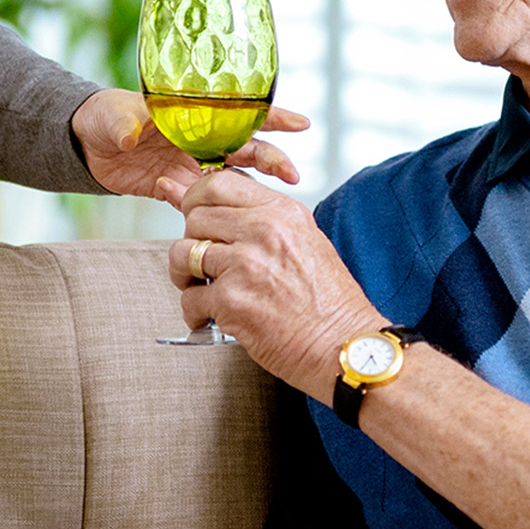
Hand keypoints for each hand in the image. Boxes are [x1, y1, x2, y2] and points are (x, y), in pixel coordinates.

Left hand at [71, 89, 307, 201]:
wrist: (86, 143)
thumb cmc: (103, 116)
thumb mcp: (114, 116)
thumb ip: (125, 124)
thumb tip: (132, 134)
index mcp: (192, 112)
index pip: (239, 112)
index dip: (271, 117)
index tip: (301, 124)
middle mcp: (198, 137)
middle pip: (245, 147)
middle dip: (271, 158)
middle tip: (292, 175)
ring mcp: (190, 163)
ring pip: (231, 176)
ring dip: (254, 187)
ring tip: (276, 202)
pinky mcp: (177, 186)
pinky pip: (204, 200)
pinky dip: (218, 210)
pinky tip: (237, 225)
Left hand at [166, 169, 386, 394]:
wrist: (346, 345)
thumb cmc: (330, 304)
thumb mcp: (306, 243)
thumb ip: (267, 224)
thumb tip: (224, 215)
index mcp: (282, 213)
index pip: (219, 183)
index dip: (196, 199)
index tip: (194, 217)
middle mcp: (263, 231)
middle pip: (195, 217)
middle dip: (191, 240)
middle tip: (200, 262)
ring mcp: (244, 265)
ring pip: (183, 254)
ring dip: (184, 275)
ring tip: (198, 289)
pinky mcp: (231, 301)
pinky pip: (189, 299)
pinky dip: (193, 313)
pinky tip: (208, 319)